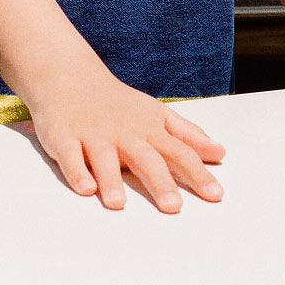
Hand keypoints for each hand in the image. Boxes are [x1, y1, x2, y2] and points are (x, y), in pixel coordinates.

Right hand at [28, 69, 225, 212]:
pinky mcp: (65, 137)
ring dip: (111, 181)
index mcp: (150, 128)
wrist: (72, 77)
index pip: (179, 151)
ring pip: (104, 159)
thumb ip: (188, 135)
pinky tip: (85, 188)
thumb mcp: (158, 114)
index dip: (197, 172)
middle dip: (160, 182)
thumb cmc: (119, 104)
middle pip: (145, 158)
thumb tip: (219, 152)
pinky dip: (76, 172)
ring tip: (119, 204)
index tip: (215, 194)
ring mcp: (94, 135)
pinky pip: (70, 156)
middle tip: (173, 207)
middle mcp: (125, 133)